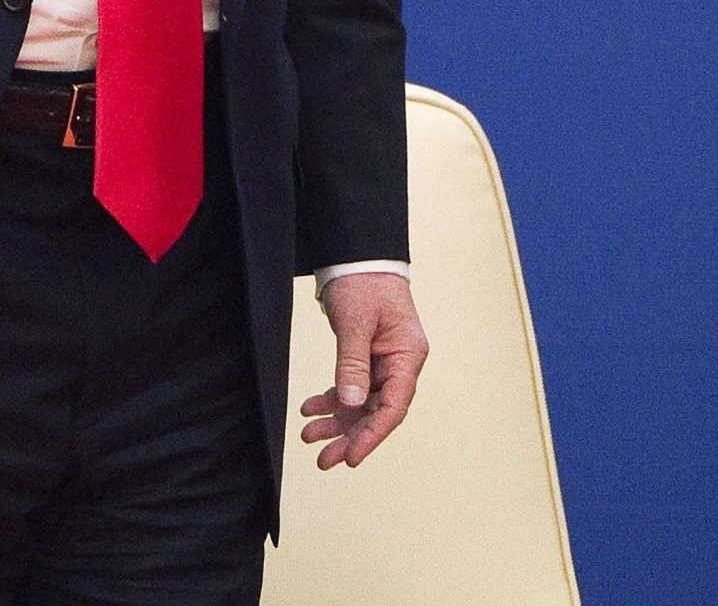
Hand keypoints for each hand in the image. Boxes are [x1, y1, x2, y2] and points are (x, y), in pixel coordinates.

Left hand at [299, 272, 426, 469]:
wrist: (357, 257)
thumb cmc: (364, 282)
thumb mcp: (356, 323)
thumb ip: (353, 363)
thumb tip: (351, 404)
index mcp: (408, 355)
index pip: (394, 407)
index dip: (373, 435)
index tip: (351, 457)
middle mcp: (400, 363)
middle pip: (377, 412)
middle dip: (350, 437)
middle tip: (324, 460)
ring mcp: (383, 362)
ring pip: (361, 405)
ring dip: (337, 422)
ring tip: (309, 437)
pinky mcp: (366, 358)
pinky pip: (351, 388)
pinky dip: (331, 400)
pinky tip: (311, 409)